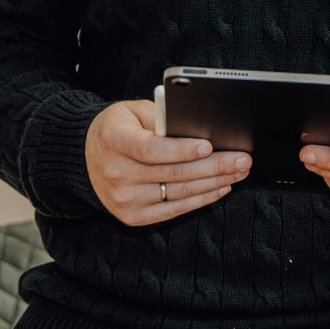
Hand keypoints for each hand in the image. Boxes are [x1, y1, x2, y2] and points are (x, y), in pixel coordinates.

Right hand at [84, 98, 249, 226]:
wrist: (87, 157)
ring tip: (238, 172)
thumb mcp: (133, 112)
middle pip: (174, 173)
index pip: (152, 149)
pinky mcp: (133, 216)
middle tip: (242, 159)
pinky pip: (174, 210)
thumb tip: (198, 127)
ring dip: (214, 183)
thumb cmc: (118, 129)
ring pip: (179, 193)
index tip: (209, 146)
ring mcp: (124, 199)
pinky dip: (200, 199)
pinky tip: (220, 188)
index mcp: (114, 141)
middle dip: (215, 166)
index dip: (183, 149)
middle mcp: (116, 173)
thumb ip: (162, 118)